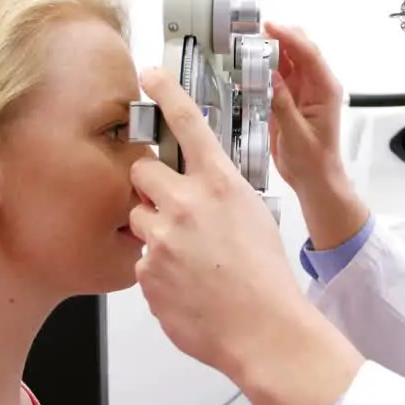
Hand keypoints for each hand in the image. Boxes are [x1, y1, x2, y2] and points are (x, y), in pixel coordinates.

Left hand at [129, 67, 308, 377]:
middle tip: (175, 209)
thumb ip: (218, 192)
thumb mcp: (253, 214)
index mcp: (219, 183)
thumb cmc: (266, 278)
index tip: (149, 74)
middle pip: (142, 170)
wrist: (263, 330)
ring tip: (188, 256)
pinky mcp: (146, 272)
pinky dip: (158, 269)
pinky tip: (187, 283)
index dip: (165, 92)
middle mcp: (186, 203)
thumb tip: (196, 187)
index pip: (187, 123)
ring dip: (154, 228)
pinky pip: (141, 259)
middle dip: (151, 185)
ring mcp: (162, 238)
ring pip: (138, 216)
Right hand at [265, 22, 369, 248]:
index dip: (289, 37)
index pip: (309, 54)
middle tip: (254, 34)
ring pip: (287, 60)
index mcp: (325, 90)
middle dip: (279, 38)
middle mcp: (316, 86)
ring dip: (270, 51)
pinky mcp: (290, 99)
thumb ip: (283, 102)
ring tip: (249, 46)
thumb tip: (271, 75)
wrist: (314, 180)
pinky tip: (250, 67)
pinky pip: (278, 76)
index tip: (270, 27)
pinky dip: (265, 69)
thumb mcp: (296, 133)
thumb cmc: (313, 161)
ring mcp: (303, 91)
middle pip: (299, 50)